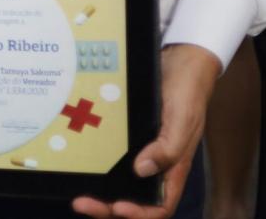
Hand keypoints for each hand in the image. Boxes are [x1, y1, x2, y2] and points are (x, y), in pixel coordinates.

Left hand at [72, 44, 221, 217]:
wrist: (179, 62)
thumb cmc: (187, 93)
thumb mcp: (182, 120)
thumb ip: (168, 148)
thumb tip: (142, 170)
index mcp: (172, 167)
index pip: (159, 204)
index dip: (140, 213)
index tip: (117, 208)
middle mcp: (155, 164)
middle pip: (133, 198)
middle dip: (108, 207)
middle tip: (82, 203)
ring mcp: (139, 151)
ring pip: (119, 182)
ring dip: (100, 191)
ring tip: (78, 194)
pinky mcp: (126, 137)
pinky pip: (110, 157)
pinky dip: (96, 165)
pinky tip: (79, 164)